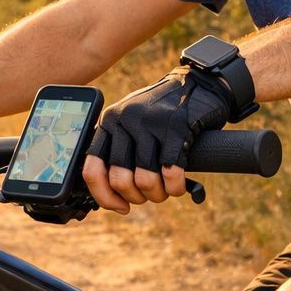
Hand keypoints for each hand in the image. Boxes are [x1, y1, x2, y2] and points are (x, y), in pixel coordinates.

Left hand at [82, 70, 232, 212]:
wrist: (199, 84)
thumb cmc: (164, 112)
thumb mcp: (132, 122)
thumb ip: (118, 148)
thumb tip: (108, 192)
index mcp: (109, 122)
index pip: (91, 169)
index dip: (104, 196)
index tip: (120, 206)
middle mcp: (124, 121)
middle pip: (120, 180)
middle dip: (137, 197)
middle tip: (150, 195)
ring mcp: (149, 123)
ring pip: (145, 180)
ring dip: (158, 194)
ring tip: (166, 191)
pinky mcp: (176, 128)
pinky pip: (170, 173)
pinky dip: (175, 187)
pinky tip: (179, 186)